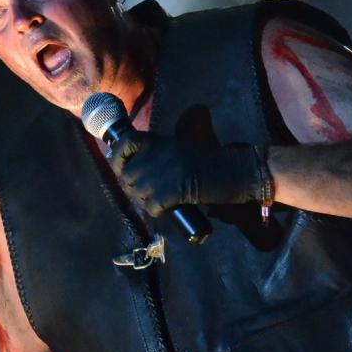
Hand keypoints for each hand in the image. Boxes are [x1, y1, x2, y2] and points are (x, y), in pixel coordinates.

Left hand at [108, 132, 262, 216]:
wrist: (235, 170)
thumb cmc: (212, 161)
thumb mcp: (181, 149)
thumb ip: (158, 154)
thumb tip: (131, 168)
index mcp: (161, 141)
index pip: (125, 143)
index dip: (117, 158)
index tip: (122, 169)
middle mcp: (160, 153)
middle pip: (127, 174)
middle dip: (132, 187)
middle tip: (147, 193)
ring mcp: (166, 171)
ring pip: (138, 192)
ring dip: (145, 200)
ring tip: (159, 202)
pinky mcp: (174, 189)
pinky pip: (153, 205)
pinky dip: (157, 211)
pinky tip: (168, 209)